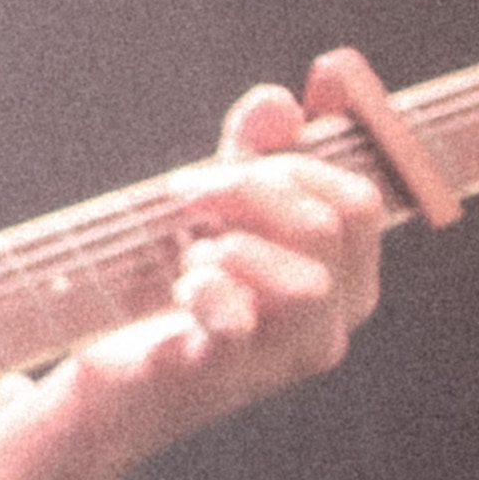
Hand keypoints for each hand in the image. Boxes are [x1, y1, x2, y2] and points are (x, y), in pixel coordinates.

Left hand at [0, 51, 406, 479]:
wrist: (119, 374)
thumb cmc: (184, 285)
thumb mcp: (222, 207)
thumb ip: (253, 152)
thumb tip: (278, 102)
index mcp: (346, 277)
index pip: (359, 201)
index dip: (293, 164)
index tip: (228, 163)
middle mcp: (332, 321)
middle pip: (331, 226)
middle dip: (251, 188)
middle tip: (189, 195)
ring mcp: (285, 357)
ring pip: (308, 284)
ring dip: (236, 247)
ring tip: (195, 256)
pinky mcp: (227, 376)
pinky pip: (240, 322)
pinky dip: (206, 288)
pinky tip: (183, 287)